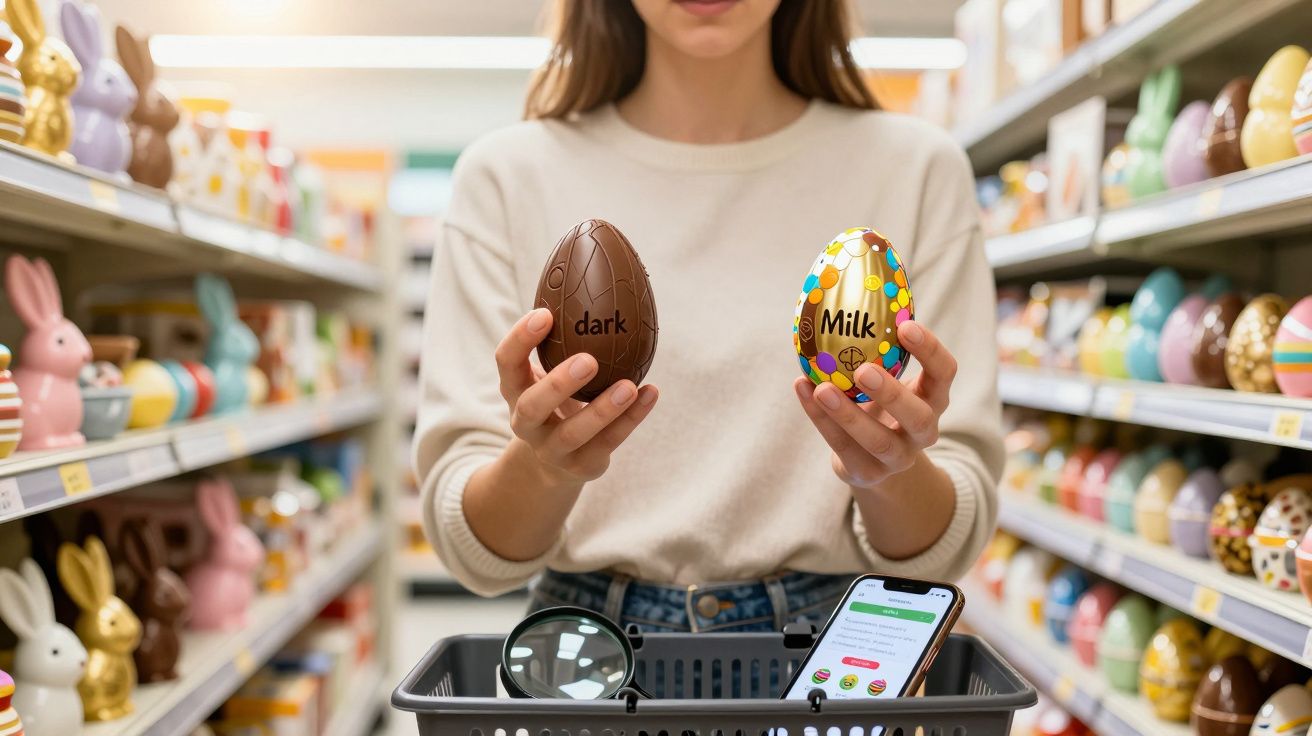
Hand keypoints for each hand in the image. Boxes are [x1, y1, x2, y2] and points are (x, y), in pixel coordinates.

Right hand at [495, 308, 658, 483]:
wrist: (555, 460)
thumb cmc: (557, 397)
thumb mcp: (549, 370)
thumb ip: (563, 337)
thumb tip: (599, 274)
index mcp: (515, 390)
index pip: (506, 362)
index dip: (521, 339)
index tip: (545, 314)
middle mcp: (526, 422)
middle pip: (533, 406)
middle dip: (558, 384)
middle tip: (588, 360)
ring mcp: (553, 449)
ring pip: (574, 433)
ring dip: (603, 410)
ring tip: (629, 385)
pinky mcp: (582, 467)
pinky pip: (609, 443)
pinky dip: (632, 419)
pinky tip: (651, 393)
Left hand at [793, 321, 956, 489]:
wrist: (875, 463)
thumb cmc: (880, 405)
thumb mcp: (889, 378)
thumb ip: (879, 349)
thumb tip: (843, 286)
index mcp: (934, 399)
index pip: (945, 373)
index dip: (930, 350)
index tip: (906, 325)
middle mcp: (923, 431)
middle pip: (918, 416)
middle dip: (892, 394)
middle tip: (863, 370)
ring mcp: (897, 458)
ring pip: (877, 440)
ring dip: (848, 414)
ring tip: (822, 387)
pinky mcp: (866, 472)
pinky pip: (841, 446)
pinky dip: (818, 418)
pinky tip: (801, 388)